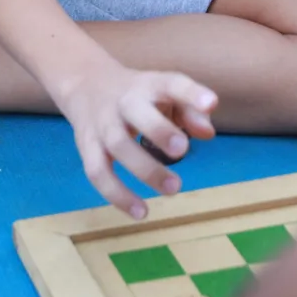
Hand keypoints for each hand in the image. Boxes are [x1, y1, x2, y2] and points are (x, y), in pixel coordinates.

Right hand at [54, 60, 217, 216]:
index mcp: (148, 85)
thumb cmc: (138, 95)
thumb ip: (190, 111)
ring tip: (174, 188)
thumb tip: (208, 134)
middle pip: (137, 113)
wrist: (86, 84)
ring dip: (145, 169)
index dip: (191, 92)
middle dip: (159, 131)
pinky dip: (117, 195)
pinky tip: (141, 213)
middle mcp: (123, 101)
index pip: (170, 83)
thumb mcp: (164, 94)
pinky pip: (98, 173)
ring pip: (118, 146)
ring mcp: (102, 124)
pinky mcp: (86, 147)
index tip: (211, 103)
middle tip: (182, 149)